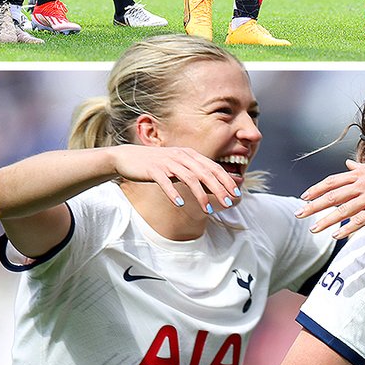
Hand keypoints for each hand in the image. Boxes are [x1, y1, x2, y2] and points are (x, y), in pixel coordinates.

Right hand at [108, 144, 239, 209]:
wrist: (128, 157)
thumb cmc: (156, 165)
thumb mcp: (178, 167)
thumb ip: (195, 174)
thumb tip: (213, 188)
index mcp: (189, 154)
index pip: (213, 167)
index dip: (226, 180)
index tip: (236, 194)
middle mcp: (181, 156)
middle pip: (205, 173)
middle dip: (219, 189)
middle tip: (229, 203)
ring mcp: (167, 162)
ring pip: (189, 178)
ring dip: (200, 195)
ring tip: (207, 210)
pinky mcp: (154, 169)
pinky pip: (165, 182)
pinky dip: (173, 193)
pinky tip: (179, 205)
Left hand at [298, 158, 364, 237]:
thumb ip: (361, 167)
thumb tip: (346, 164)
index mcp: (362, 173)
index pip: (333, 181)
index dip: (317, 188)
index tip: (304, 196)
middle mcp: (364, 183)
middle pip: (333, 195)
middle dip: (314, 205)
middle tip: (299, 214)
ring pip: (344, 209)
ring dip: (326, 220)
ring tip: (313, 229)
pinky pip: (361, 220)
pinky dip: (348, 228)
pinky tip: (336, 236)